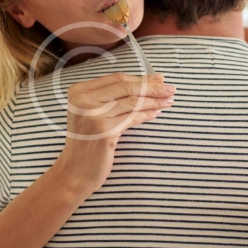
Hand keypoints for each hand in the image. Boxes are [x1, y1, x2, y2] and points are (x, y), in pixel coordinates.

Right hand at [56, 72, 174, 195]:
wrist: (75, 170)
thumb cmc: (87, 140)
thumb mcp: (92, 113)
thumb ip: (110, 97)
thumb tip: (149, 81)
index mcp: (78, 90)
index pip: (116, 78)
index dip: (140, 78)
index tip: (159, 79)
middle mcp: (83, 100)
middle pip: (126, 87)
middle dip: (151, 87)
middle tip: (171, 89)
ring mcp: (93, 115)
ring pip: (132, 102)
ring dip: (154, 100)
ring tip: (169, 101)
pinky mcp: (104, 130)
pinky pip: (132, 118)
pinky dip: (146, 114)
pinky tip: (157, 112)